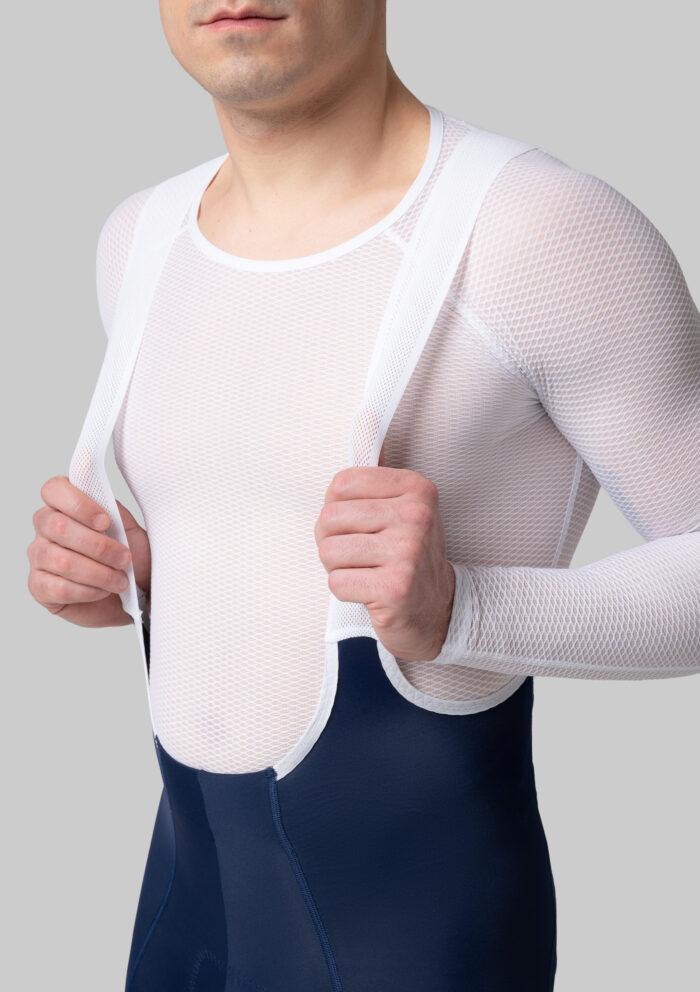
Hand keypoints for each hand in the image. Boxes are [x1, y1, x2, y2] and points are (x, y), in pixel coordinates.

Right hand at [27, 475, 150, 628]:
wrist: (134, 590)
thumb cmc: (127, 555)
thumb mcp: (128, 529)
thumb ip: (113, 511)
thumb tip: (102, 498)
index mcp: (64, 504)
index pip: (53, 489)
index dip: (78, 504)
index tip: (105, 521)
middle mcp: (45, 527)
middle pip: (58, 526)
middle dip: (98, 546)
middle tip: (124, 558)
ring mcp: (39, 557)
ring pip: (61, 560)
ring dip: (98, 572)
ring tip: (120, 580)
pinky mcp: (39, 587)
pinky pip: (59, 588)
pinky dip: (88, 591)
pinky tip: (103, 591)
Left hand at [315, 444, 455, 661]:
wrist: (436, 608)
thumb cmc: (406, 557)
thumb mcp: (399, 510)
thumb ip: (367, 491)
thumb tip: (336, 483)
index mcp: (416, 489)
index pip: (343, 484)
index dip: (337, 508)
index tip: (359, 526)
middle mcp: (416, 516)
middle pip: (330, 517)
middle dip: (331, 540)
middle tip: (357, 554)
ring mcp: (407, 552)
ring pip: (328, 550)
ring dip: (337, 567)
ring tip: (364, 572)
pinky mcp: (395, 588)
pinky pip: (337, 582)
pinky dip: (345, 591)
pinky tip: (369, 590)